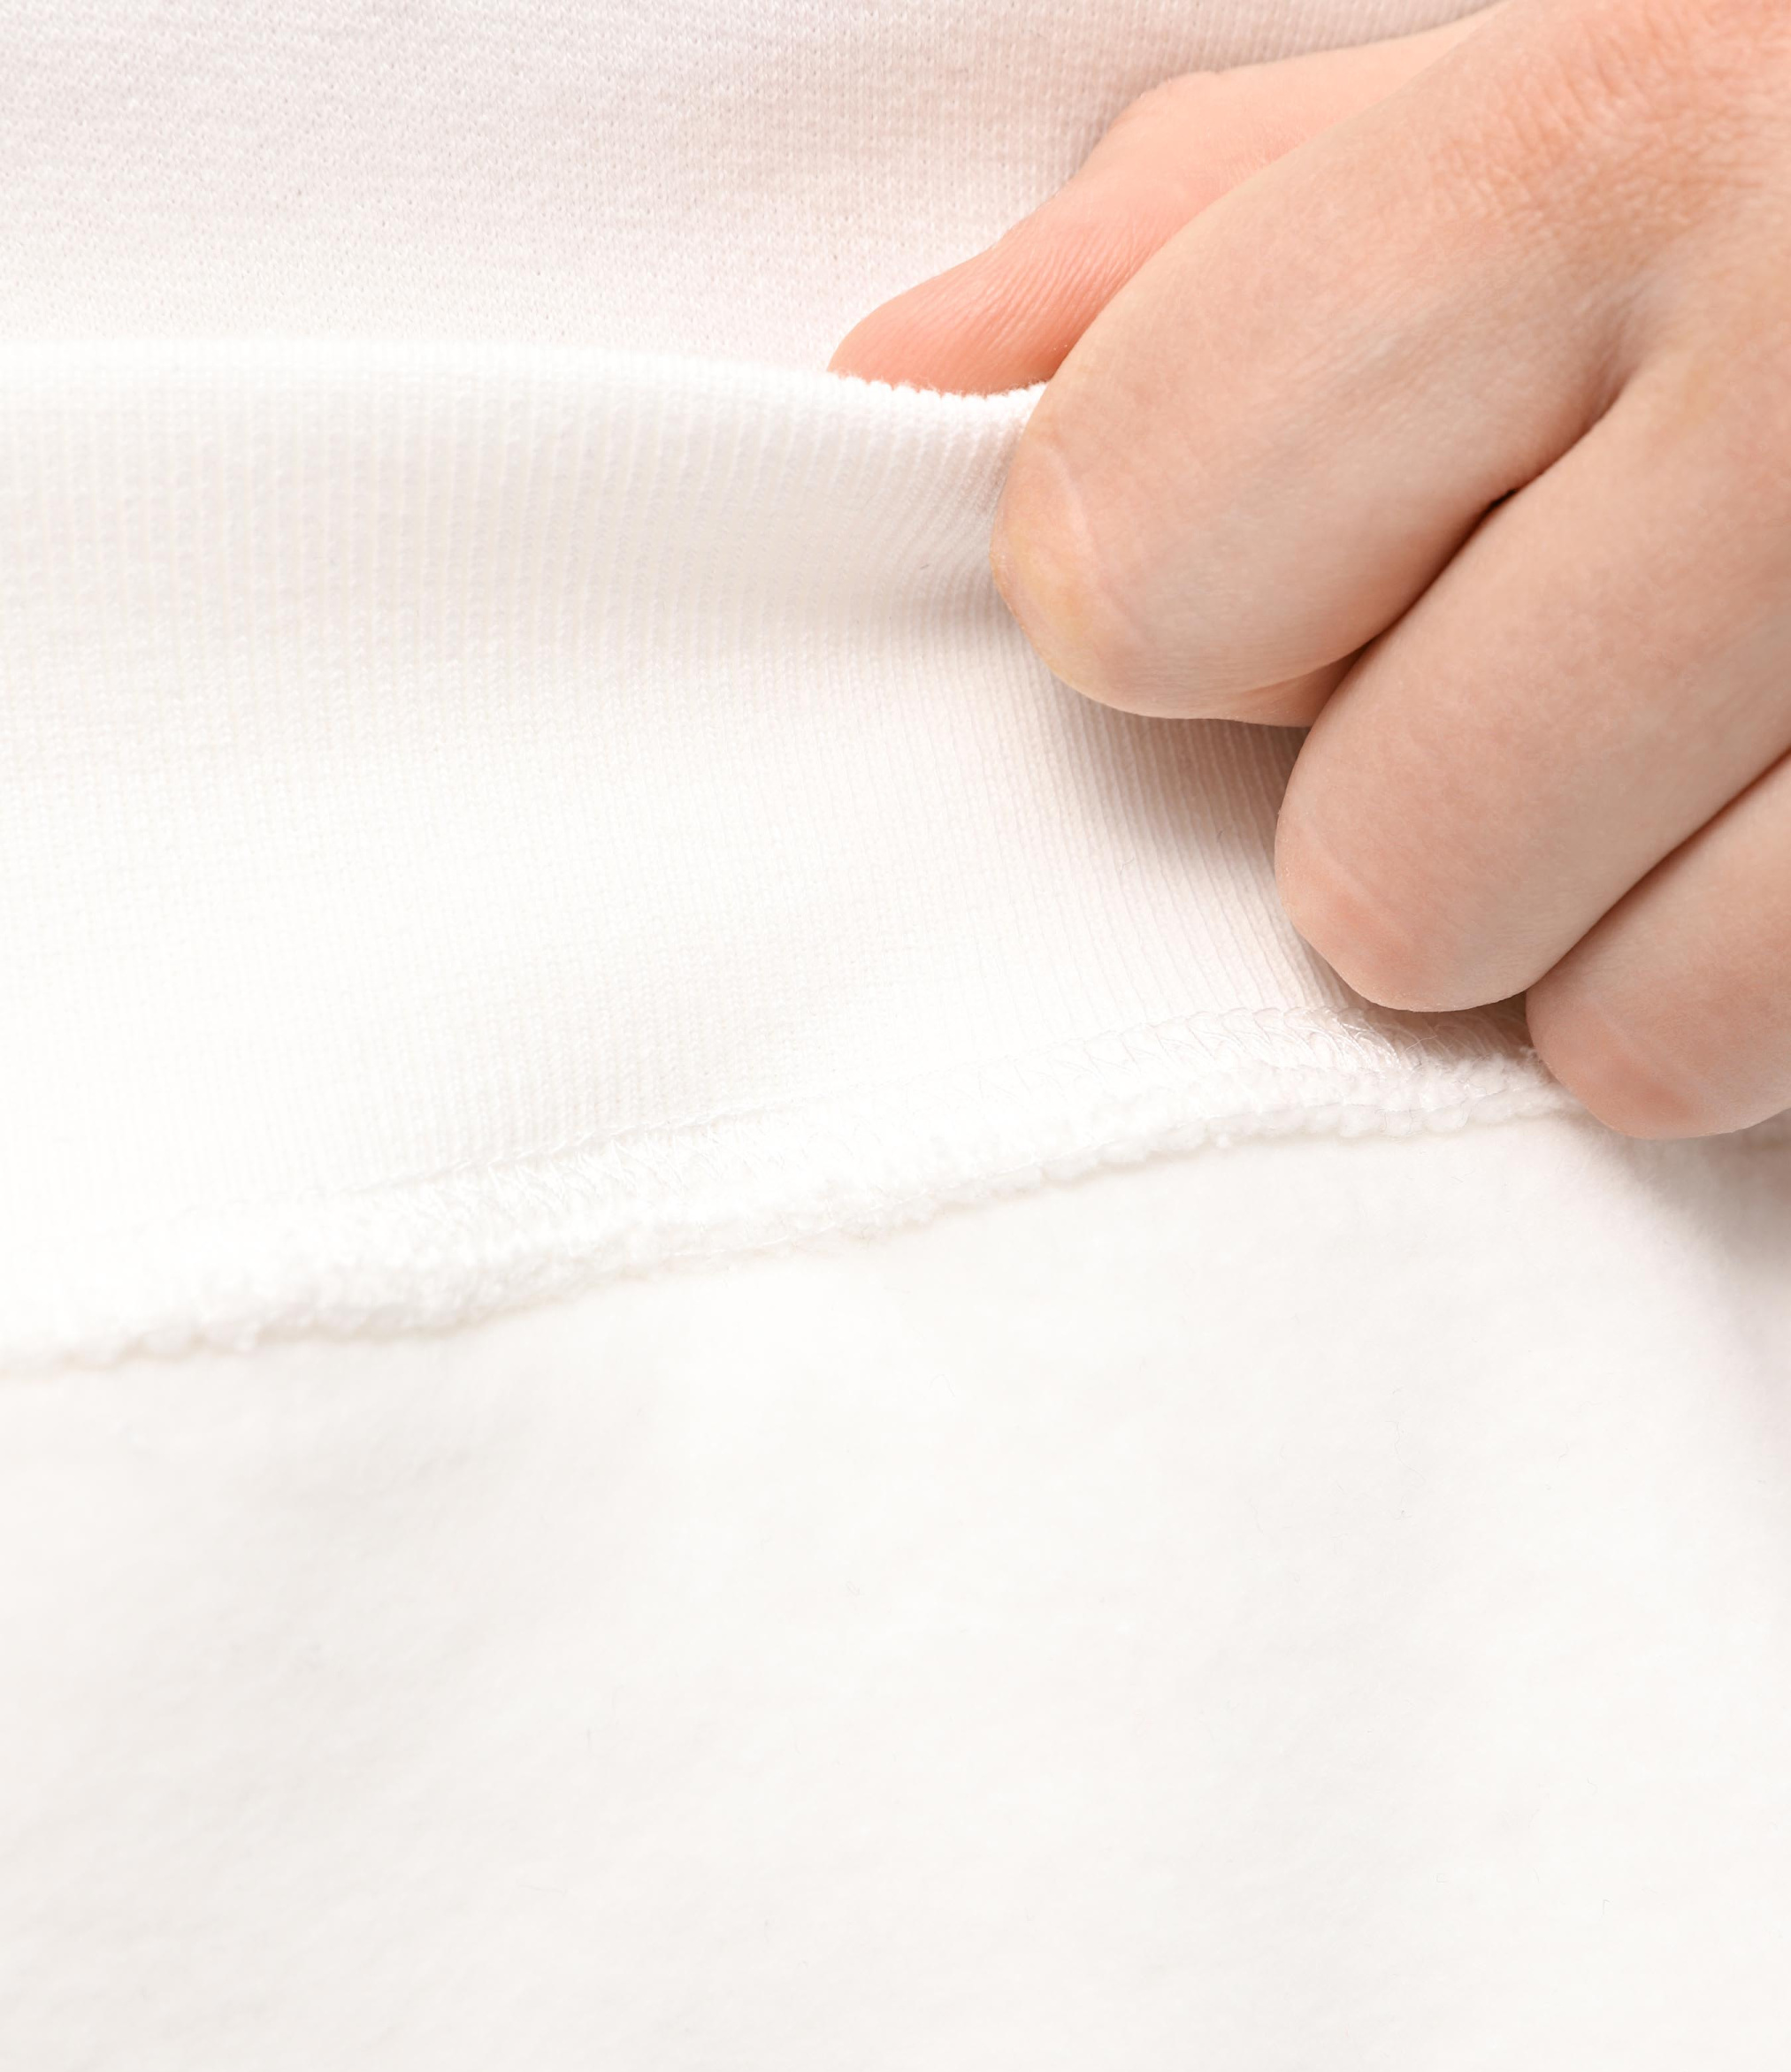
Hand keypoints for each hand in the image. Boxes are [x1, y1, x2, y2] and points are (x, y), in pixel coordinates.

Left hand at [831, 0, 1790, 1139]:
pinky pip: (1751, 1081)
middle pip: (1372, 871)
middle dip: (1414, 799)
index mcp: (1619, 140)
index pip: (1128, 554)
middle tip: (1554, 647)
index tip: (1284, 548)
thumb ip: (1194, 247)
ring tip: (1701, 733)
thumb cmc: (1789, 160)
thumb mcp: (1520, 85)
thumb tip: (894, 398)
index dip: (1158, 591)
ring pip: (1594, 1032)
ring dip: (1594, 923)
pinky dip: (1739, 995)